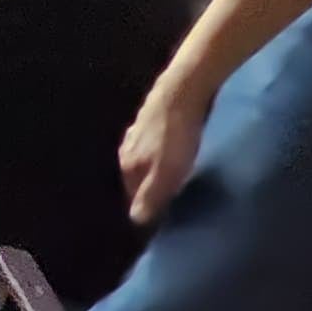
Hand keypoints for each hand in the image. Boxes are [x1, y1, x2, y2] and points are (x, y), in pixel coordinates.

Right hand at [121, 82, 212, 224]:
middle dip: (149, 188)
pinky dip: (162, 152)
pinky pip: (154, 143)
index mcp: (128, 164)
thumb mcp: (166, 174)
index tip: (163, 217)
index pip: (132, 196)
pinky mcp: (152, 116)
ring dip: (155, 169)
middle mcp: (127, 147)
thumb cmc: (177, 137)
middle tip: (171, 197)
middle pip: (136, 176)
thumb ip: (151, 197)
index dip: (146, 207)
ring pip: (144, 159)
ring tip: (174, 176)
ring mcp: (138, 130)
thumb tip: (135, 220)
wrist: (183, 90)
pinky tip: (174, 151)